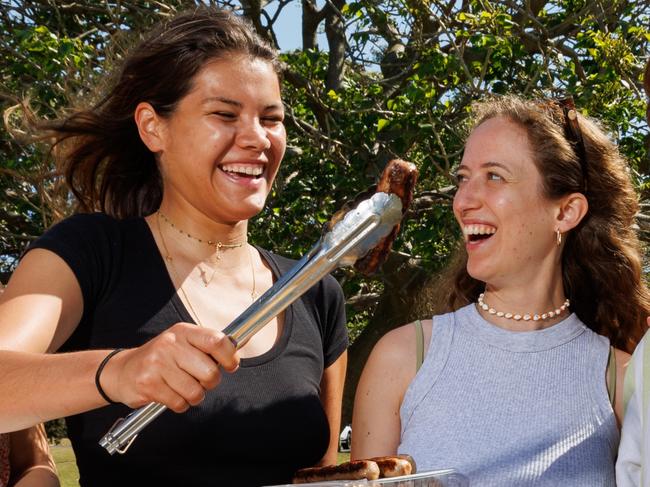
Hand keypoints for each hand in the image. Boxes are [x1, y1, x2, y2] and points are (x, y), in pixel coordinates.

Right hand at [100, 323, 238, 411]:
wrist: (123, 370)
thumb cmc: (162, 358)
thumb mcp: (183, 343)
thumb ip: (207, 347)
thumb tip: (237, 350)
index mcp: (183, 332)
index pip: (216, 341)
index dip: (230, 356)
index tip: (231, 365)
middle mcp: (170, 344)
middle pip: (210, 372)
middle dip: (210, 382)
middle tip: (200, 380)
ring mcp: (157, 364)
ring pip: (195, 392)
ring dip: (194, 396)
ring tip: (183, 388)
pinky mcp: (148, 384)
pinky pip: (179, 403)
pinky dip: (180, 404)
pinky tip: (170, 394)